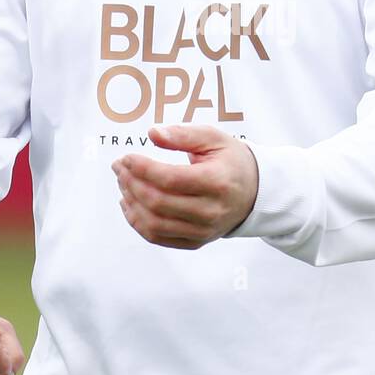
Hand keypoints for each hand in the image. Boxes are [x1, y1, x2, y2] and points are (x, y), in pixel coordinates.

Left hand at [111, 124, 258, 249]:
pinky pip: (157, 237)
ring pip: (154, 223)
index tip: (127, 157)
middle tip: (119, 167)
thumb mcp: (213, 138)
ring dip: (131, 202)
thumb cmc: (231, 161)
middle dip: (131, 183)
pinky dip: (137, 222)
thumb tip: (152, 133)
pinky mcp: (195, 241)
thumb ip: (182, 134)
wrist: (255, 192)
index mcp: (217, 182)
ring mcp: (203, 230)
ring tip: (123, 183)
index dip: (142, 168)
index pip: (170, 179)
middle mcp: (210, 211)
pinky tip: (129, 203)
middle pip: (158, 202)